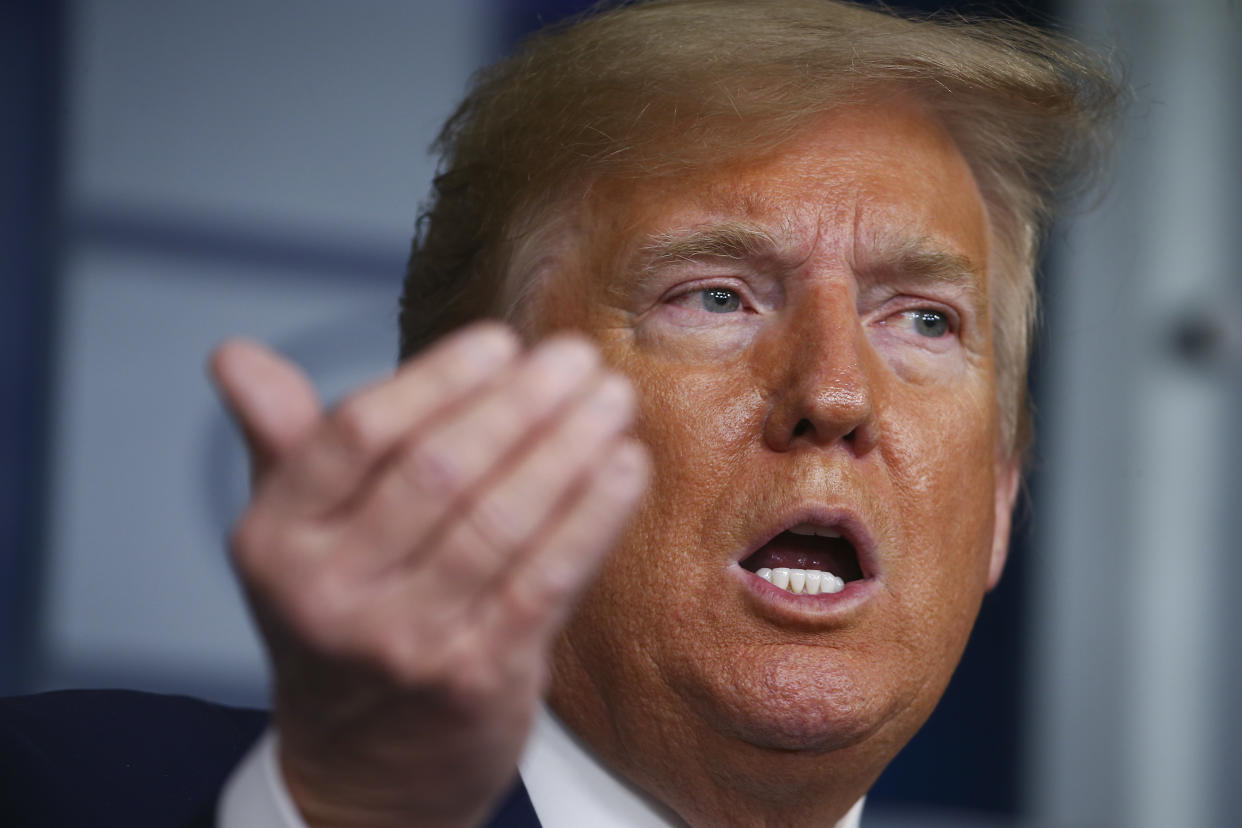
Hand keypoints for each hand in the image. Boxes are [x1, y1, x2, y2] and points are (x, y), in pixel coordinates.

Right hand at [209, 324, 647, 826]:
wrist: (363, 766)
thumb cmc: (340, 622)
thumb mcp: (293, 537)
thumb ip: (284, 442)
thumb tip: (235, 356)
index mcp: (277, 540)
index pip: (358, 435)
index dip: (439, 380)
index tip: (502, 342)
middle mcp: (329, 593)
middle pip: (439, 472)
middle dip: (521, 405)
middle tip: (576, 357)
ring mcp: (404, 643)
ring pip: (500, 523)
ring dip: (569, 450)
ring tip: (612, 399)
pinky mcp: (476, 679)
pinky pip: (546, 580)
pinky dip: (593, 517)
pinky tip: (625, 467)